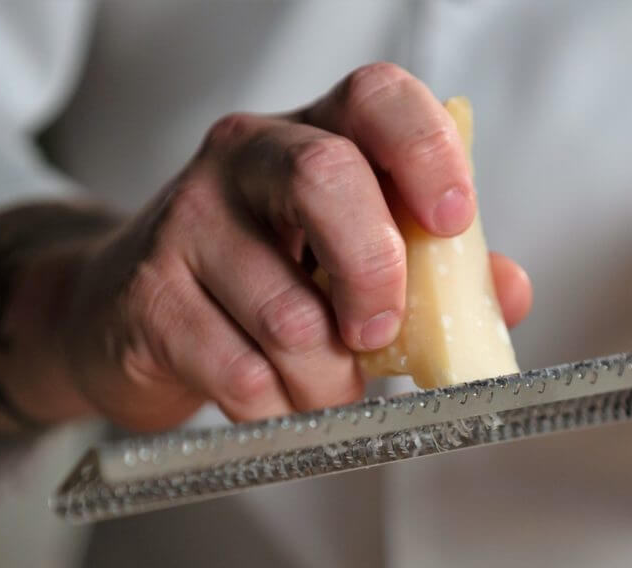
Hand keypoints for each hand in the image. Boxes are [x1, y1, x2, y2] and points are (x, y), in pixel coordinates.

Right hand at [64, 63, 531, 430]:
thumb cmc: (257, 282)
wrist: (123, 315)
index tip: (453, 220)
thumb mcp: (348, 259)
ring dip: (326, 378)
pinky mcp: (148, 295)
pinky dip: (276, 405)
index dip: (425, 151)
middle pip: (324, 180)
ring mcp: (186, 220)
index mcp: (313, 133)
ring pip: (289, 312)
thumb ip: (434, 271)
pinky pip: (241, 371)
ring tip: (320, 384)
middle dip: (373, 273)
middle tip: (379, 333)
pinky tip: (267, 395)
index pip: (376, 98)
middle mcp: (244, 158)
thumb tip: (508, 289)